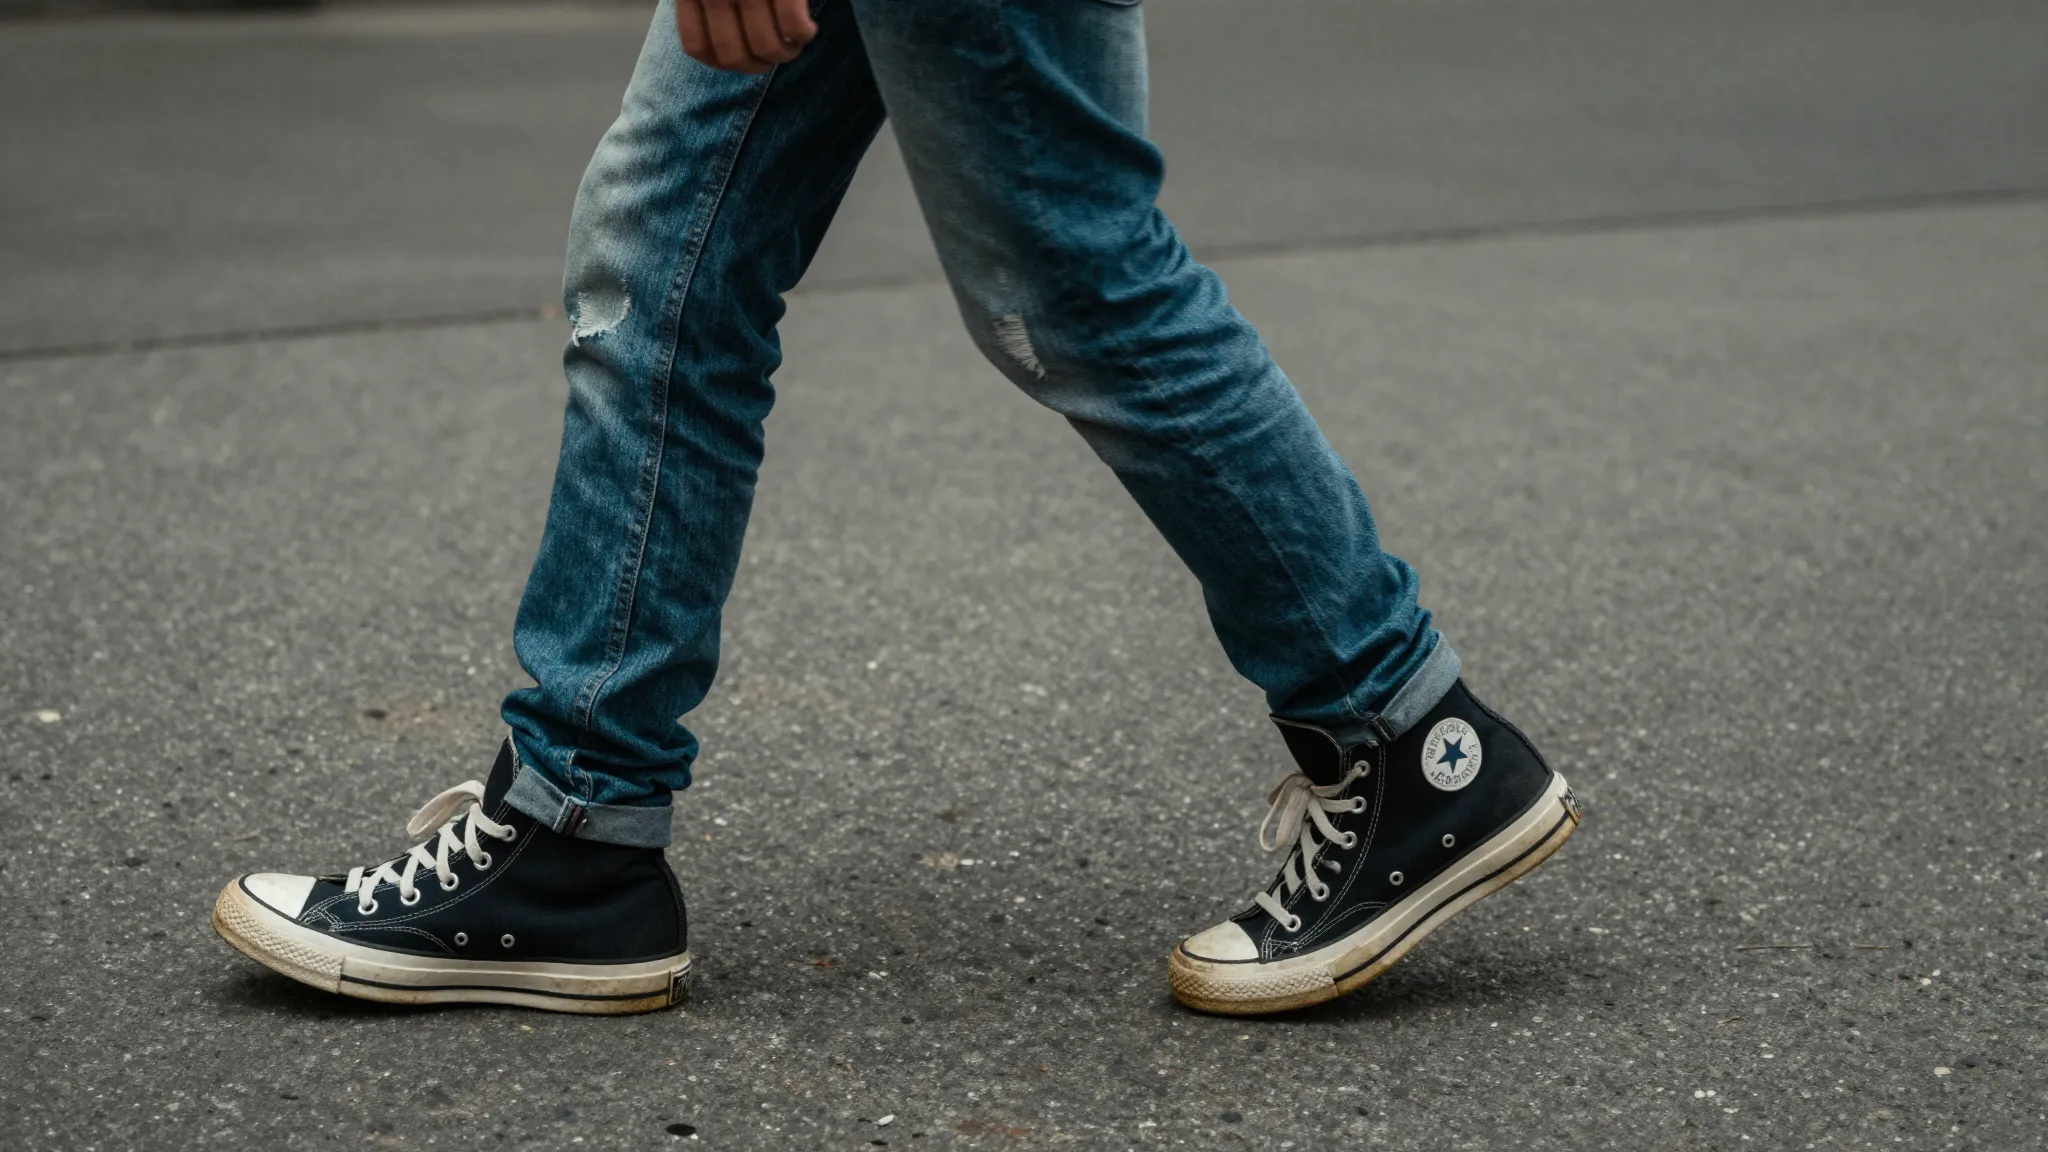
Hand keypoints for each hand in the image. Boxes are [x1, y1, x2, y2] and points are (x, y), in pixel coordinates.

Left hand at [676, 0, 817, 73]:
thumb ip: (709, 9)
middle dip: (760, 63)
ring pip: (767, 47)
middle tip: (777, 48)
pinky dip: (804, 33)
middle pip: (733, 56)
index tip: (744, 54)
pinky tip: (808, 26)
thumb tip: (725, 49)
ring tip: (796, 39)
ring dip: (787, 51)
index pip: (698, 48)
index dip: (723, 61)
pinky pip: (794, 27)